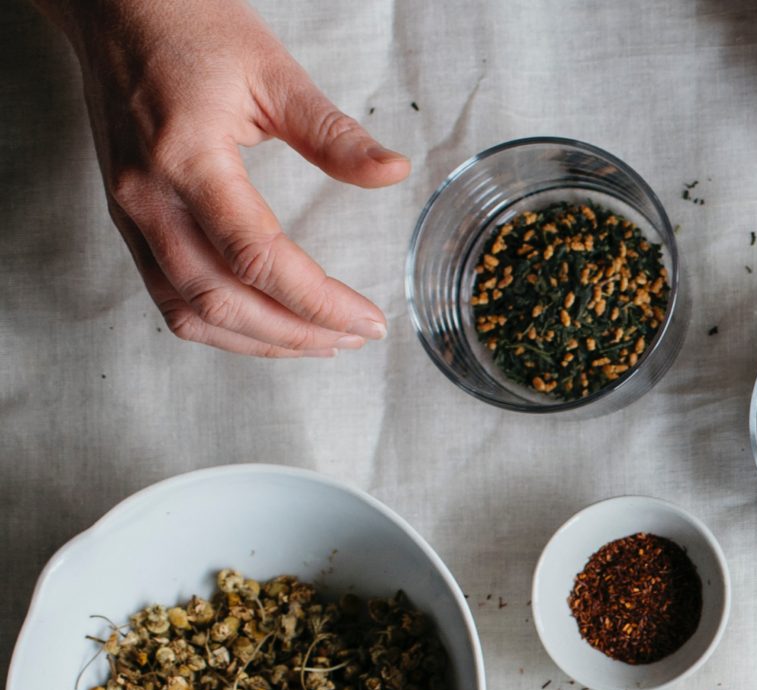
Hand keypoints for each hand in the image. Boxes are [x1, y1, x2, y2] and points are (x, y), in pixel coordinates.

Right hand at [43, 0, 405, 356]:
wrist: (114, 7)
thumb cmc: (189, 26)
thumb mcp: (273, 72)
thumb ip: (333, 133)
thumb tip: (393, 171)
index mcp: (186, 157)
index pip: (258, 258)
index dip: (319, 302)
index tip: (368, 319)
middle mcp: (147, 195)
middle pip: (221, 301)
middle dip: (295, 333)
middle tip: (353, 337)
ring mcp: (129, 211)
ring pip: (188, 311)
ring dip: (258, 341)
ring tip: (319, 341)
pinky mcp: (127, 217)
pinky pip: (167, 294)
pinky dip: (220, 325)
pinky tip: (267, 325)